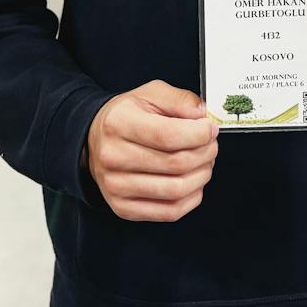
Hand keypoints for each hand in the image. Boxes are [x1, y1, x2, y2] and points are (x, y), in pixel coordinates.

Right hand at [86, 80, 217, 221]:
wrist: (95, 140)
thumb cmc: (126, 117)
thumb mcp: (150, 94)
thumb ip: (179, 100)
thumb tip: (203, 115)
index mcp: (118, 123)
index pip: (168, 135)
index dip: (199, 134)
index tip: (211, 129)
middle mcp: (113, 157)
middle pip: (176, 164)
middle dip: (205, 154)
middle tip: (211, 145)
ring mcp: (116, 186)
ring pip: (176, 190)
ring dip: (202, 176)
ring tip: (204, 162)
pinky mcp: (123, 207)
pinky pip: (169, 212)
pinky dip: (191, 198)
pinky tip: (193, 182)